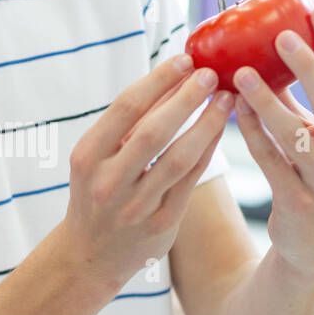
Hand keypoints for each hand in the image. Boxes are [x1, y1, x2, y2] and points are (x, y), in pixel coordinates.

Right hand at [63, 53, 232, 291]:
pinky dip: (207, 151)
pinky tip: (220, 130)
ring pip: (179, 157)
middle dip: (186, 98)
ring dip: (206, 124)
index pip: (125, 108)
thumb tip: (171, 78)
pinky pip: (191, 180)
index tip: (184, 60)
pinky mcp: (162, 225)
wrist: (90, 254)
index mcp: (87, 156)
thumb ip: (125, 125)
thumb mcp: (94, 158)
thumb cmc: (96, 191)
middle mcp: (108, 182)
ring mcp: (135, 206)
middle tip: (210, 74)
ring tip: (226, 99)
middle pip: (153, 131)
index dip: (158, 80)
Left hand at [232, 5, 313, 283]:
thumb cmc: (312, 176)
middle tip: (280, 37)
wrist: (313, 247)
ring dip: (267, 100)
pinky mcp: (298, 202)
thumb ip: (299, 99)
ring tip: (240, 73)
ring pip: (296, 132)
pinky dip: (253, 134)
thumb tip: (271, 47)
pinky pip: (271, 161)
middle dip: (307, 65)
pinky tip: (234, 110)